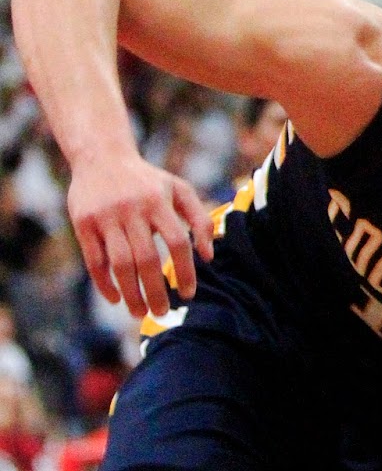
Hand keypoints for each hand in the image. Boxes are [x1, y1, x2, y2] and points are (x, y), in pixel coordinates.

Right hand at [66, 150, 213, 318]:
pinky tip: (116, 299)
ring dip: (131, 293)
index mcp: (158, 200)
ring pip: (119, 264)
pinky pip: (94, 261)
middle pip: (146, 259)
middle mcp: (132, 209)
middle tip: (162, 313)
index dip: (185, 271)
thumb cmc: (148, 181)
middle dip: (156, 291)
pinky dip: (104, 284)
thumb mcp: (178, 189)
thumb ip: (199, 219)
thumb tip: (208, 256)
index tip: (188, 294)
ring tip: (140, 313)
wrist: (102, 157)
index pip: (177, 242)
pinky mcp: (84, 224)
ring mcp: (106, 217)